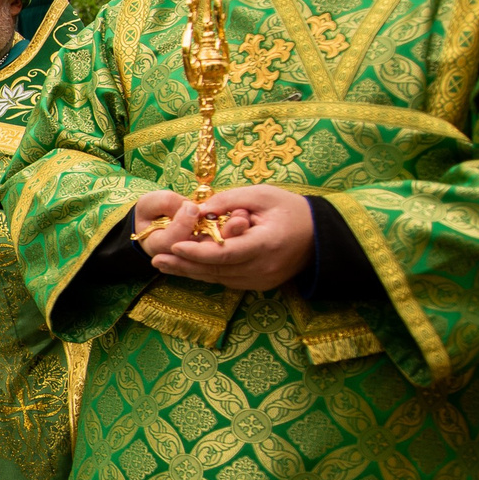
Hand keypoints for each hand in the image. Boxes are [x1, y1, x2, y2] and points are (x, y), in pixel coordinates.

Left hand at [146, 185, 310, 290]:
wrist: (322, 235)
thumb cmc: (292, 209)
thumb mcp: (263, 194)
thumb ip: (229, 201)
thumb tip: (198, 211)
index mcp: (267, 244)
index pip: (226, 253)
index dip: (198, 252)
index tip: (175, 245)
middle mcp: (264, 268)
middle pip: (217, 270)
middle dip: (184, 265)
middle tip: (156, 259)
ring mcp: (262, 281)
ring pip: (219, 278)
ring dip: (190, 272)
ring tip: (163, 264)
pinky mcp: (260, 284)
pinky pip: (228, 280)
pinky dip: (207, 273)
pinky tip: (186, 267)